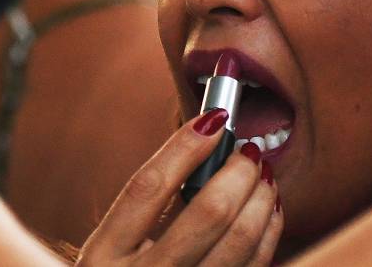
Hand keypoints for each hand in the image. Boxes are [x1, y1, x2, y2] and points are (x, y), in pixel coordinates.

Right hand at [79, 109, 281, 265]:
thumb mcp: (112, 248)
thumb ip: (146, 208)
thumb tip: (204, 149)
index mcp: (103, 256)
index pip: (147, 187)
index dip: (184, 147)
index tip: (214, 118)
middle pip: (208, 214)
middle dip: (238, 172)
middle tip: (249, 151)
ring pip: (240, 241)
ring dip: (261, 198)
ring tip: (263, 174)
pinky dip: (268, 232)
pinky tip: (268, 210)